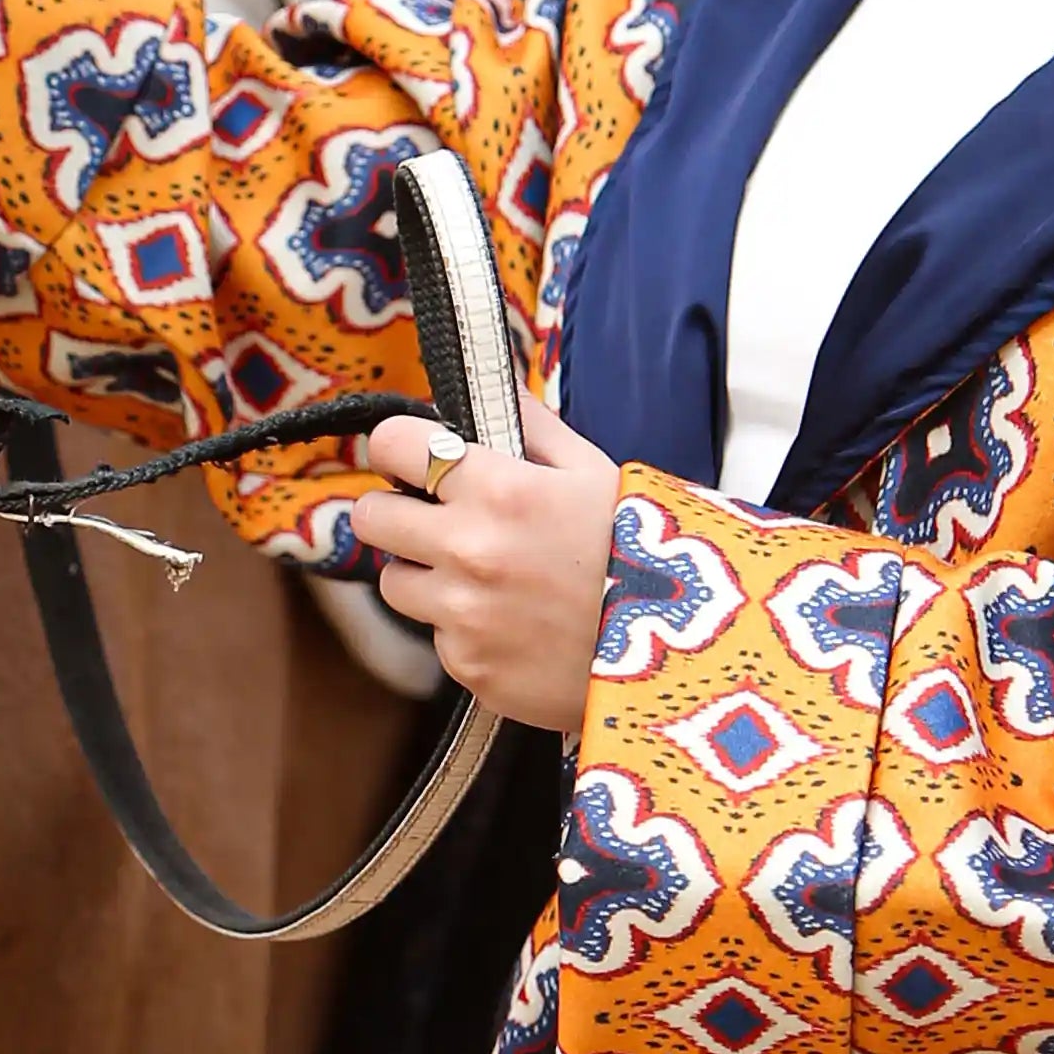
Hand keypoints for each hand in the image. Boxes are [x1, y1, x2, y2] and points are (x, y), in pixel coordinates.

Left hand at [353, 389, 622, 734]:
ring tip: (485, 580)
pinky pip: (439, 639)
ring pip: (395, 583)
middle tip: (432, 521)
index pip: (393, 445)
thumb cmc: (640, 554)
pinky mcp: (468, 667)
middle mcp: (467, 551)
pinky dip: (464, 631)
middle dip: (397, 514)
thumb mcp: (596, 473)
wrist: (681, 654)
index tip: (410, 460)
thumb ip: (533, 427)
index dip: (399, 449)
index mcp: (497, 489)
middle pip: (371, 517)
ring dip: (426, 577)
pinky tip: (515, 627)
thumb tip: (493, 386)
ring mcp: (462, 615)